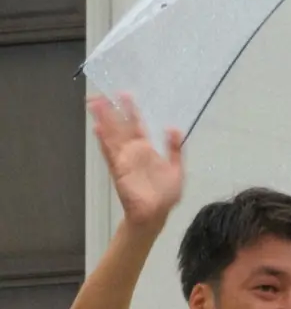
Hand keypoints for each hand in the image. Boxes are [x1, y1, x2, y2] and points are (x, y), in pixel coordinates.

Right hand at [88, 93, 183, 231]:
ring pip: (112, 135)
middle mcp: (133, 151)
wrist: (155, 215)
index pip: (137, 124)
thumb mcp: (176, 170)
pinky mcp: (118, 170)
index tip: (126, 94)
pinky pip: (109, 153)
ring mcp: (124, 159)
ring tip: (94, 103)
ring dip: (103, 120)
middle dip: (111, 110)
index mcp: (146, 149)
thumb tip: (174, 128)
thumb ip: (175, 150)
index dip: (131, 110)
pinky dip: (104, 142)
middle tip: (102, 93)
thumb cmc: (165, 195)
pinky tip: (98, 128)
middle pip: (120, 126)